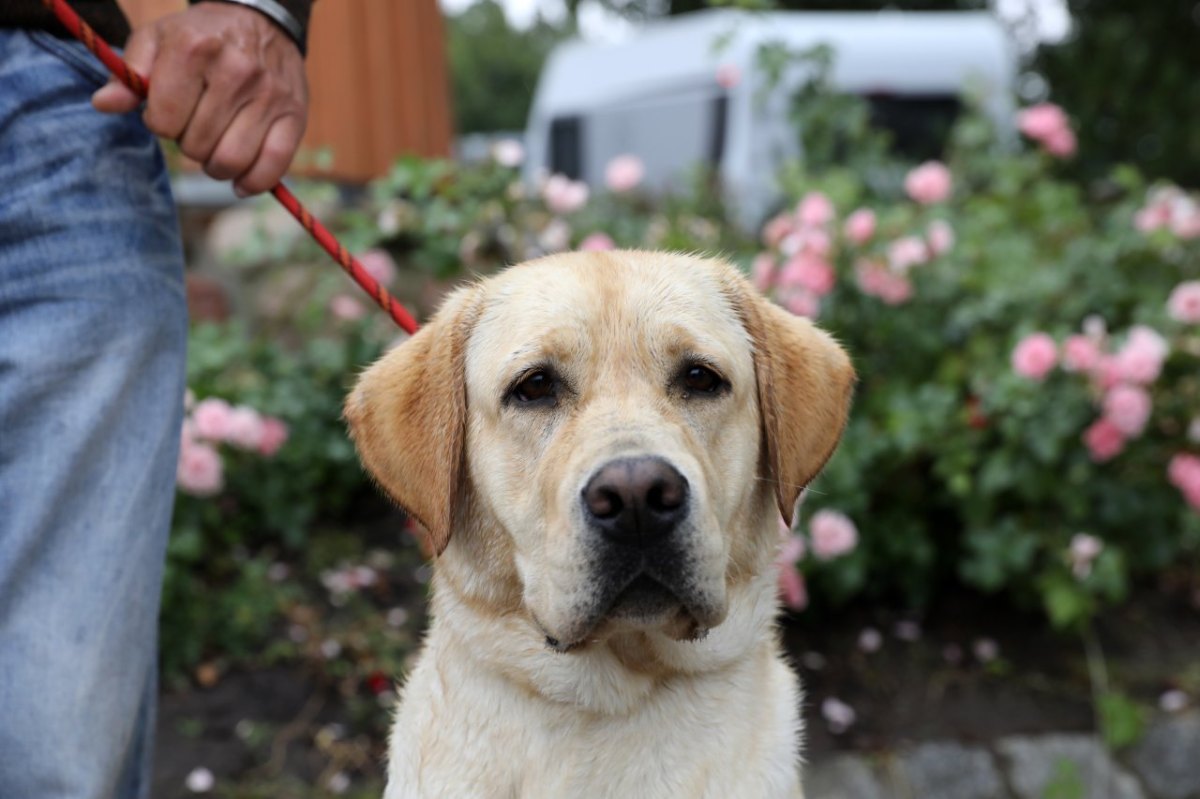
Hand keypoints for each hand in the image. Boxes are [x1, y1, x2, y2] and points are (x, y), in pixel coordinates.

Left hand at [93, 3, 308, 196]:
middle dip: (188, 144)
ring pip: (230, 161)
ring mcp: (269, 95)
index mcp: (194, 49)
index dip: (160, 123)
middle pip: (196, 145)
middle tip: (196, 126)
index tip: (169, 111)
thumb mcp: (158, 40)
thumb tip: (104, 104)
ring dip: (216, 166)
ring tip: (215, 149)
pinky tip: (241, 180)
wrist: (262, 21)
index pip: (163, 120)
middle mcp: (235, 71)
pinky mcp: (295, 116)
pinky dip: (252, 183)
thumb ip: (129, 73)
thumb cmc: (202, 36)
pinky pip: (272, 167)